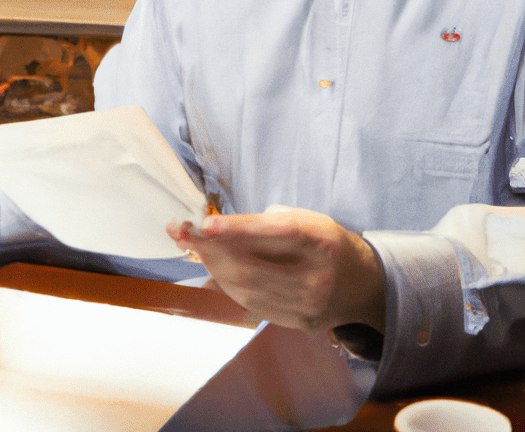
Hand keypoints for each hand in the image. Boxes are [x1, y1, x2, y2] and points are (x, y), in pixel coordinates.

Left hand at [167, 205, 385, 333]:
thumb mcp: (306, 219)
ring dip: (211, 266)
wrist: (362, 284)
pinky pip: (251, 304)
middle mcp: (316, 277)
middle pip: (251, 267)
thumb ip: (265, 223)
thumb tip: (217, 229)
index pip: (274, 234)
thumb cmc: (326, 242)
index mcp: (320, 242)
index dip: (236, 229)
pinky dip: (226, 284)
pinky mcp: (297, 323)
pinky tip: (213, 266)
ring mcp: (306, 306)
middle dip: (208, 248)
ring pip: (245, 289)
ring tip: (191, 245)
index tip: (205, 224)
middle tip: (180, 230)